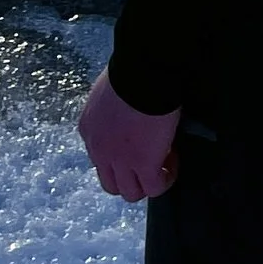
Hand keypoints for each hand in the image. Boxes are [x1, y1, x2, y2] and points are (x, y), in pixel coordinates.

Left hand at [79, 69, 180, 199]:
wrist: (143, 72)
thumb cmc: (131, 71)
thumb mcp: (110, 92)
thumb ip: (113, 109)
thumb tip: (129, 112)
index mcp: (89, 128)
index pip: (100, 158)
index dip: (121, 156)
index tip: (139, 142)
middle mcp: (98, 149)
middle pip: (111, 184)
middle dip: (130, 177)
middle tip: (149, 160)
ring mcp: (120, 160)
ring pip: (130, 192)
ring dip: (148, 182)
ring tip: (164, 163)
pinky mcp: (143, 165)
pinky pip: (154, 187)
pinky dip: (165, 179)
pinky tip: (173, 164)